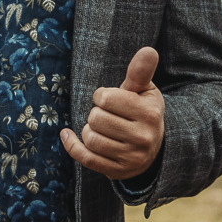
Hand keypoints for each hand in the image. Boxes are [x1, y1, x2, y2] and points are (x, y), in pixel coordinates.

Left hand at [61, 46, 163, 180]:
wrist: (154, 146)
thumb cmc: (142, 110)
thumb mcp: (145, 90)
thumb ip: (140, 71)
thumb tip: (148, 50)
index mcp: (149, 113)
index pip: (107, 99)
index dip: (101, 95)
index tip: (108, 98)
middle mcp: (143, 137)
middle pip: (96, 119)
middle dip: (95, 113)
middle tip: (105, 115)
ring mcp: (131, 158)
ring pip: (90, 139)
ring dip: (88, 130)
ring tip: (100, 127)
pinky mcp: (117, 171)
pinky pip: (86, 158)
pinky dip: (72, 146)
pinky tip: (67, 135)